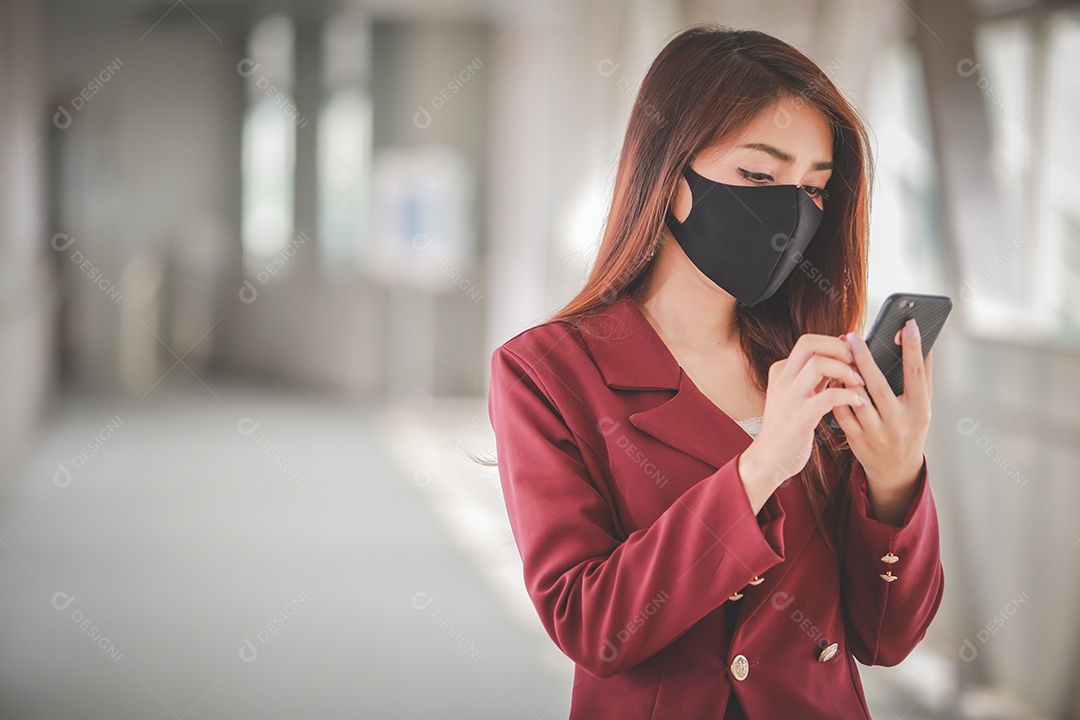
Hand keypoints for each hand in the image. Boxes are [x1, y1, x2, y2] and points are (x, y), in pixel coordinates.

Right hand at [738, 334, 865, 513]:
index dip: (833, 344)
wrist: (768, 458)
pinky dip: (849, 395)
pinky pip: (829, 396)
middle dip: (838, 347)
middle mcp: (782, 380)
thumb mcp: (796, 395)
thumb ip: (813, 377)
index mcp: (781, 372)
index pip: (808, 342)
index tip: (849, 355)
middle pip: (808, 343)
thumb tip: (838, 356)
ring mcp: (789, 397)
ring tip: (858, 381)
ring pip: (818, 364)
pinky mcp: (799, 417)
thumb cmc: (786, 427)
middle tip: (854, 362)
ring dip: (845, 369)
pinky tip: (858, 401)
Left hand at [831, 319, 932, 524]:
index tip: (907, 324)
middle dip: (864, 358)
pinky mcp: (856, 439)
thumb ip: (921, 375)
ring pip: (855, 397)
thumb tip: (923, 340)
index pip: (916, 374)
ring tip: (838, 354)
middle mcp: (898, 423)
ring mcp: (875, 433)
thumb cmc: (911, 427)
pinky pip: (840, 411)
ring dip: (844, 374)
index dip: (913, 348)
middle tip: (851, 335)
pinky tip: (832, 377)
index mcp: (919, 410)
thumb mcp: (922, 405)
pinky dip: (834, 392)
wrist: (896, 469)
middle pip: (878, 385)